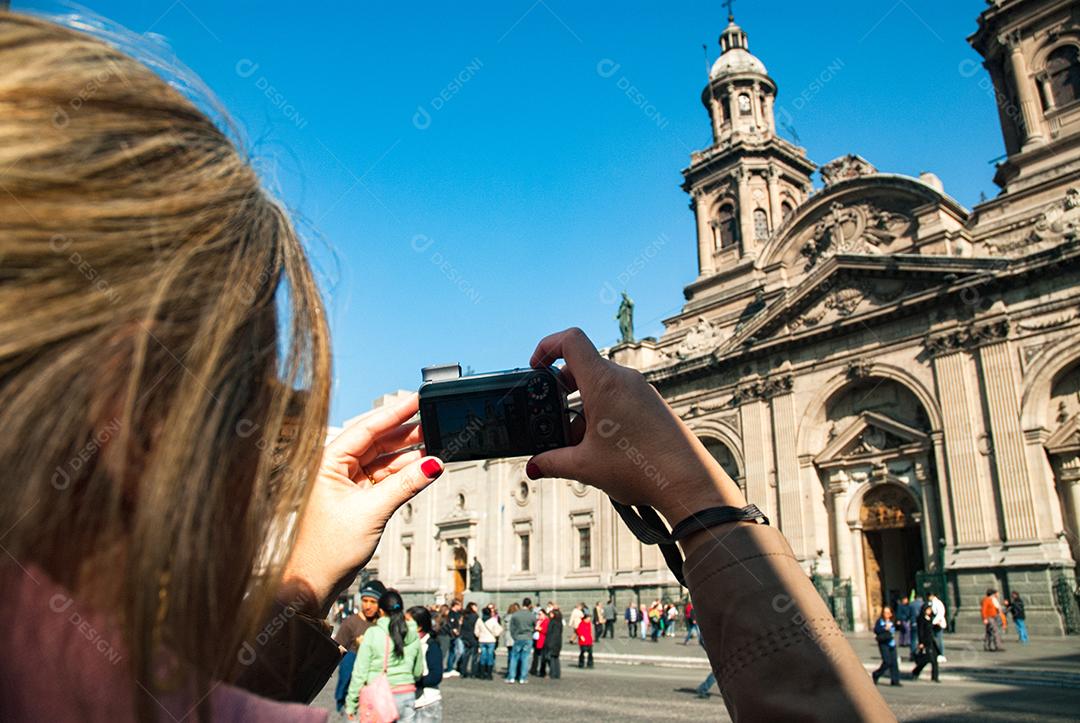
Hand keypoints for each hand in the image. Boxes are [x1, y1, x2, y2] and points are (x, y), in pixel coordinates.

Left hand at [281, 393, 442, 614]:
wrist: (312, 583)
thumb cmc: (326, 549)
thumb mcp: (372, 511)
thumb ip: (405, 484)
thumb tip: (434, 463)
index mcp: (328, 462)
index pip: (367, 427)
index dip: (394, 412)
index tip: (417, 398)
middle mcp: (335, 468)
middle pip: (376, 441)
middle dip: (406, 433)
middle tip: (433, 422)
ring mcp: (346, 483)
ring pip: (382, 460)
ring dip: (407, 455)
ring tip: (434, 446)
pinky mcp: (355, 498)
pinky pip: (383, 478)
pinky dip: (402, 474)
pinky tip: (421, 469)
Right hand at [525, 328, 744, 524]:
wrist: (687, 482)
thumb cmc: (640, 469)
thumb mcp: (585, 466)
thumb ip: (552, 462)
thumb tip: (534, 466)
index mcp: (604, 383)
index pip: (571, 340)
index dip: (547, 346)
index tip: (535, 367)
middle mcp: (624, 379)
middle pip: (583, 365)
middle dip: (561, 389)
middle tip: (552, 415)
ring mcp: (641, 390)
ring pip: (601, 384)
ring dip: (582, 405)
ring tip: (577, 441)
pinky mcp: (651, 404)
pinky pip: (619, 396)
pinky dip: (602, 411)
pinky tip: (600, 444)